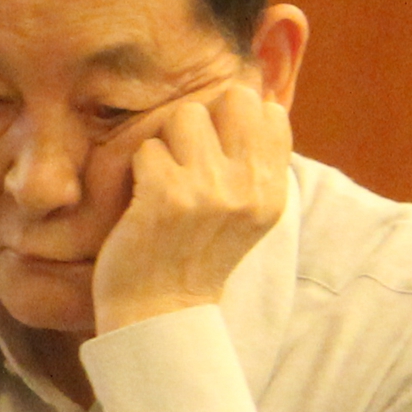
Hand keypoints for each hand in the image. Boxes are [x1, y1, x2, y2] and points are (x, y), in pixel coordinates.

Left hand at [91, 80, 292, 335]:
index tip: (216, 150)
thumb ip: (254, 162)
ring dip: (166, 144)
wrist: (161, 312)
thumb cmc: (196, 253)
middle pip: (230, 99)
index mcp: (273, 190)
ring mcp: (210, 191)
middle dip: (201, 122)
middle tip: (186, 162)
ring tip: (164, 181)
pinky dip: (138, 169)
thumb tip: (259, 100)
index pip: (269, 111)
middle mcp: (250, 188)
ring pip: (184, 115)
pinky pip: (147, 147)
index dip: (235, 119)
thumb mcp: (247, 213)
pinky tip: (143, 201)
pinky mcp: (167, 196)